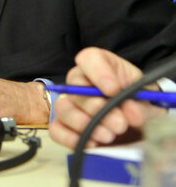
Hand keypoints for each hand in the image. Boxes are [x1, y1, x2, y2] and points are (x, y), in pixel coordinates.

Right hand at [49, 47, 163, 148]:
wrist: (134, 119)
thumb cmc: (136, 100)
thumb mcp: (145, 98)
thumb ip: (141, 103)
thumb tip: (130, 112)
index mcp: (100, 65)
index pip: (89, 59)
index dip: (99, 73)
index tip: (114, 90)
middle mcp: (79, 81)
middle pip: (74, 89)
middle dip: (97, 109)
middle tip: (119, 123)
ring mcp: (69, 102)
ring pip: (63, 109)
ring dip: (86, 125)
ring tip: (109, 135)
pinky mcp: (64, 124)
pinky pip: (56, 129)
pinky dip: (71, 138)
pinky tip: (92, 142)